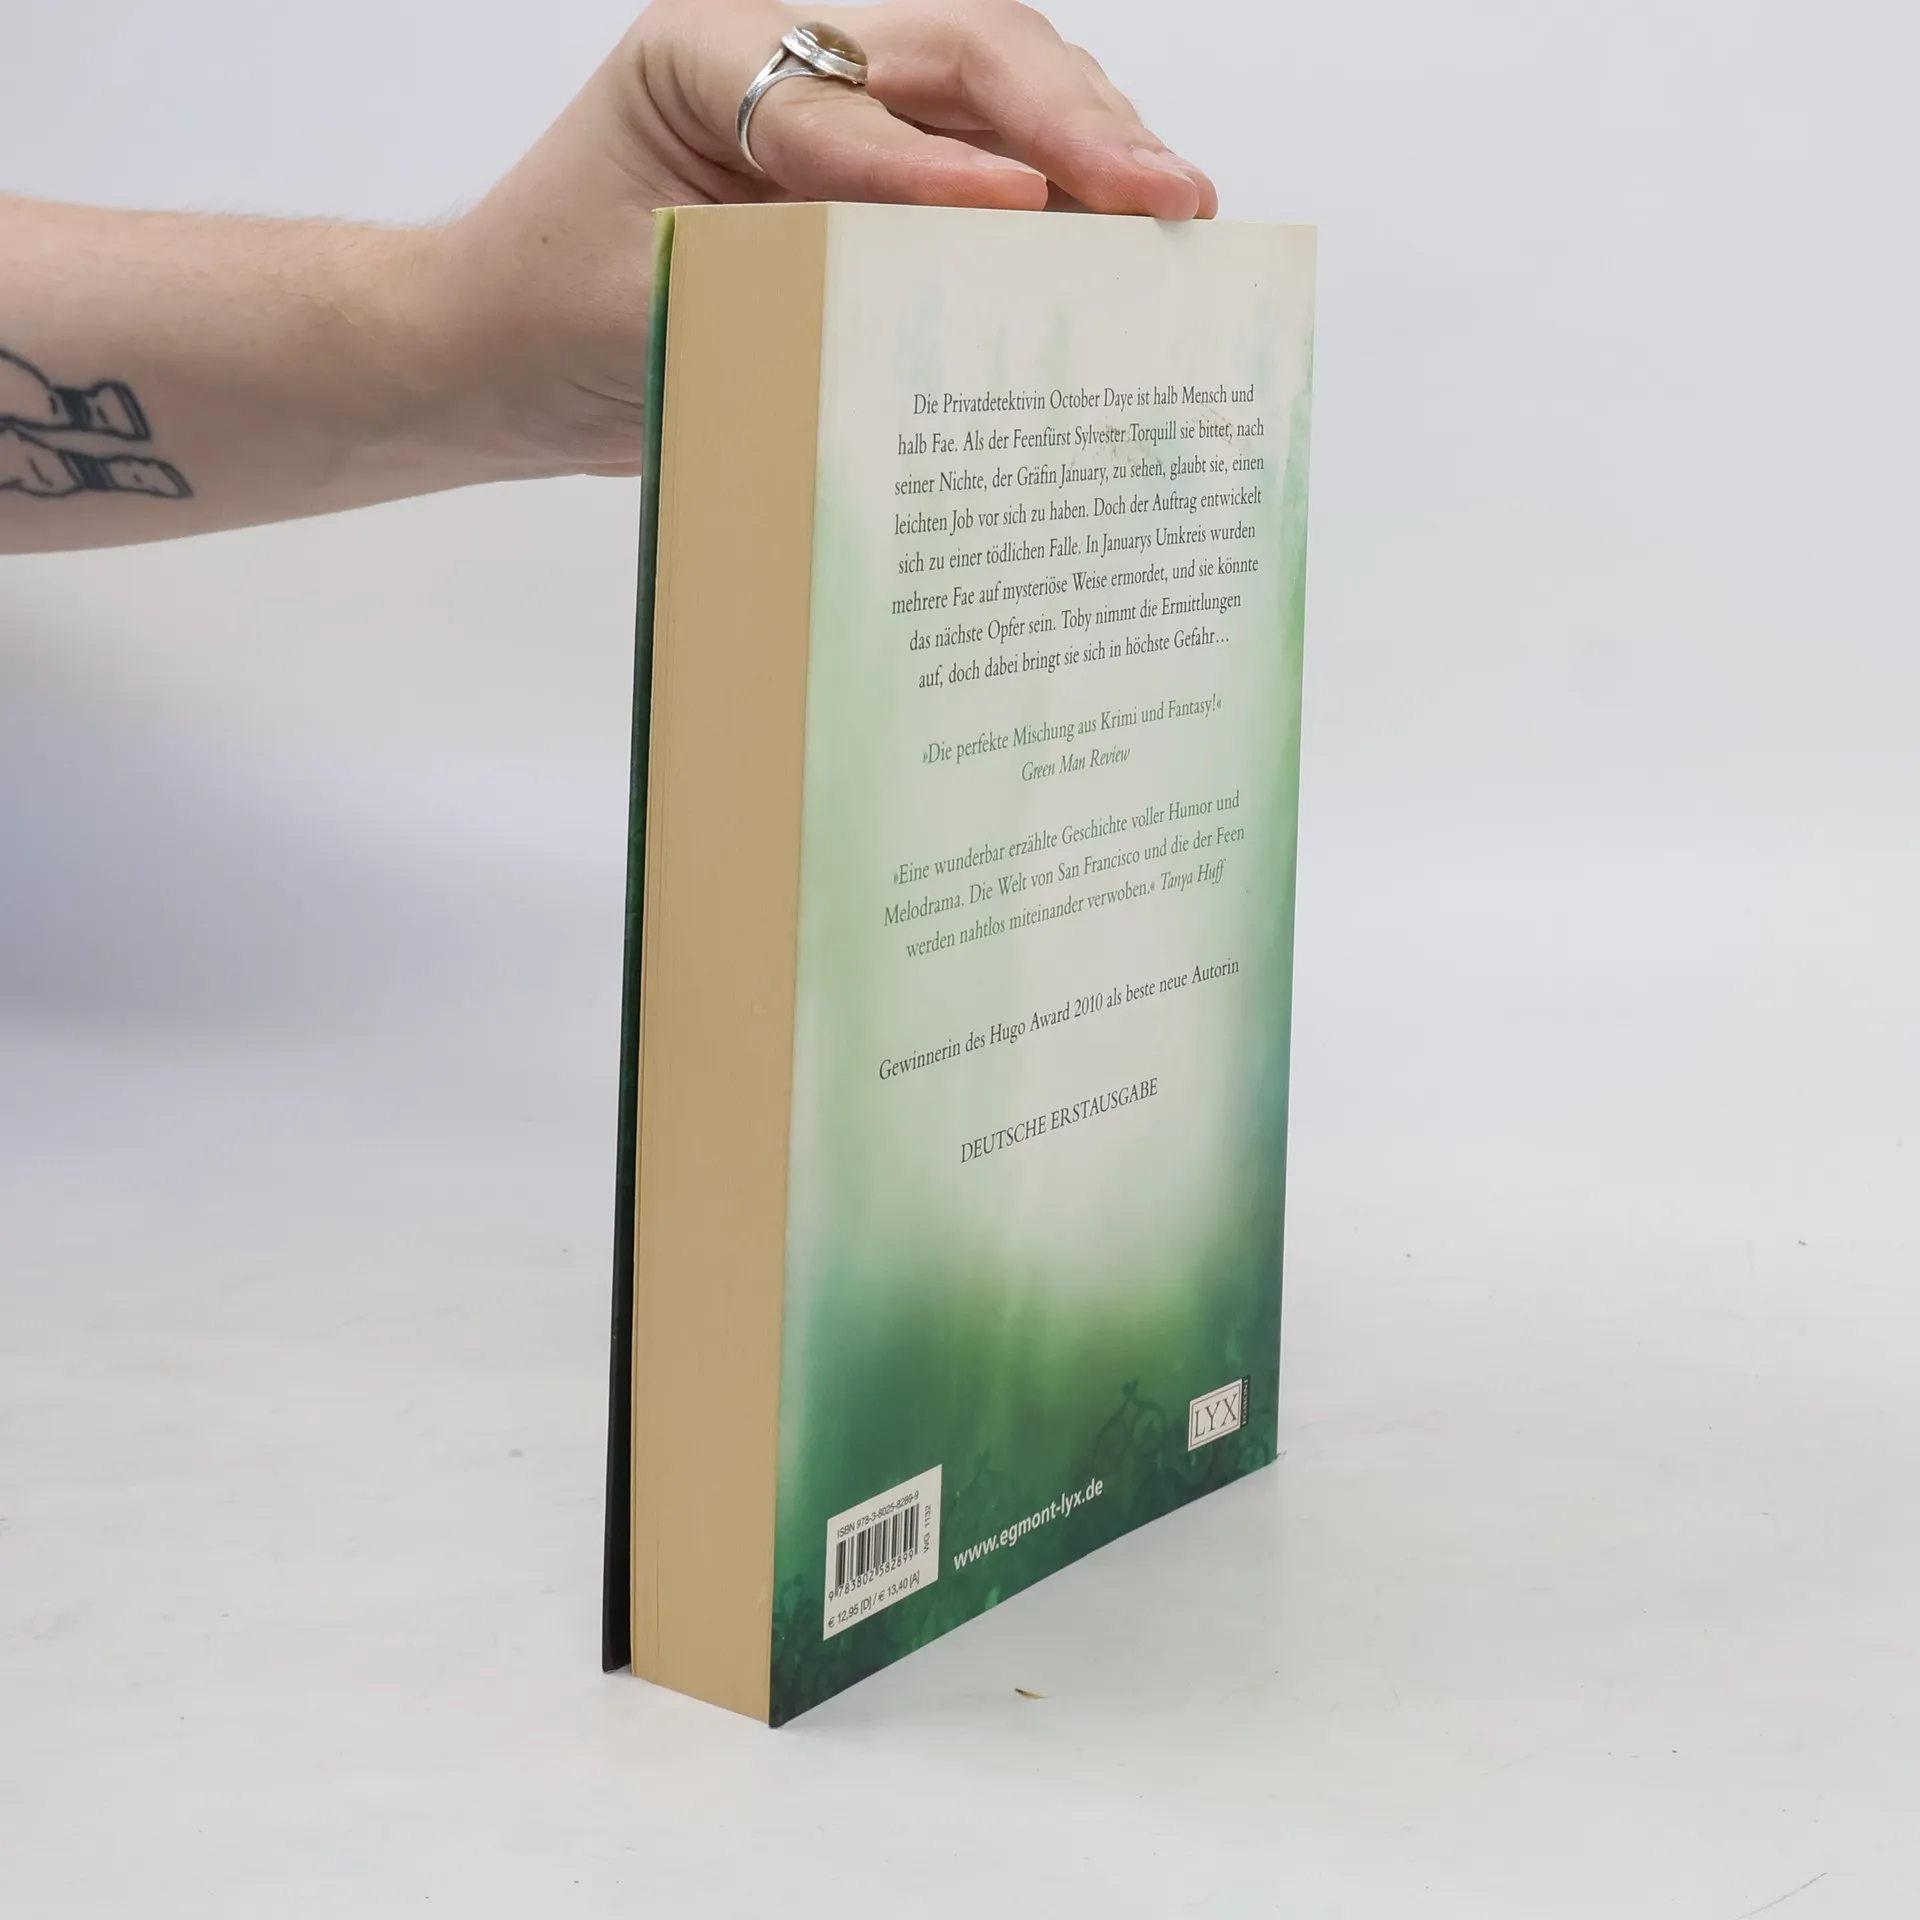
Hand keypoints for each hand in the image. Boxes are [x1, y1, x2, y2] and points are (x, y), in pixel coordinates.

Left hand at [429, 0, 1216, 480]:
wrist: (505, 351)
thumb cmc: (548, 320)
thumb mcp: (645, 314)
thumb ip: (769, 290)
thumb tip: (926, 309)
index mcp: (697, 55)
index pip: (838, 100)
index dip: (932, 162)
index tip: (1021, 206)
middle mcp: (782, 50)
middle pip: (957, 51)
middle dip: (1068, 122)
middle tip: (1164, 194)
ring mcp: (840, 99)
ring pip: (996, 83)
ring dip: (1091, 139)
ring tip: (1174, 205)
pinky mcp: (874, 165)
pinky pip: (988, 153)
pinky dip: (1065, 189)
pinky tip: (1128, 226)